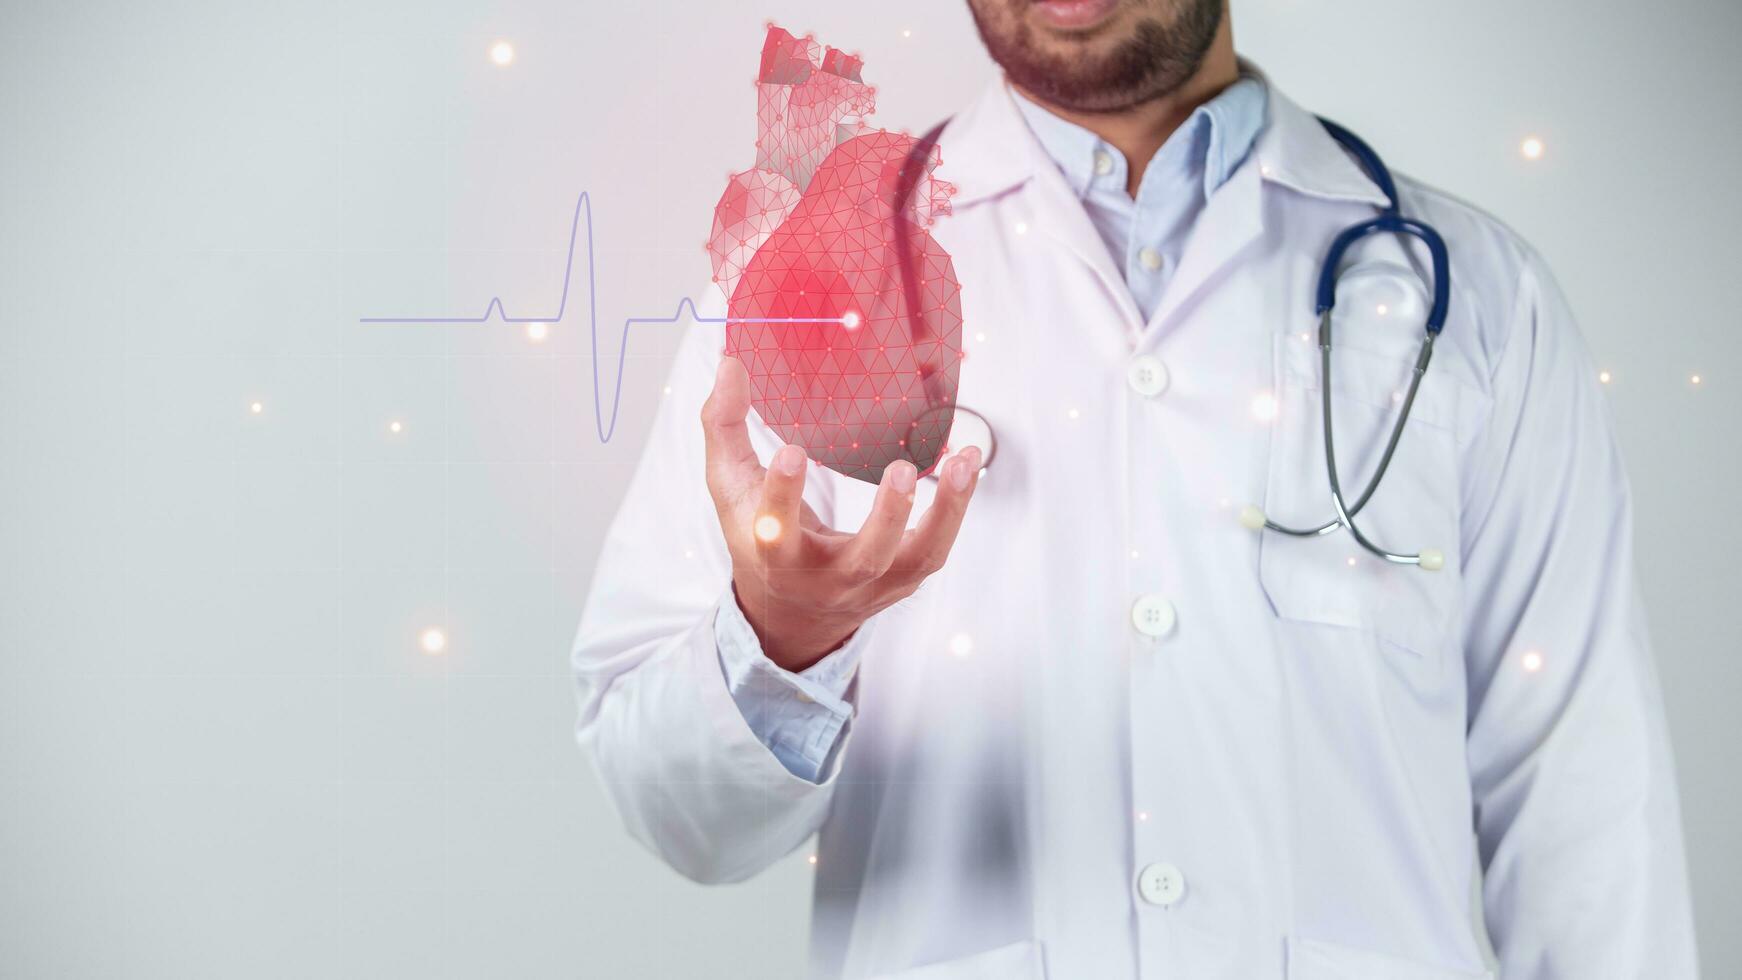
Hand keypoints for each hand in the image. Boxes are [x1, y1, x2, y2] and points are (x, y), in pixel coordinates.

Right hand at [701, 358, 981, 670]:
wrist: (791, 613)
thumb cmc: (758, 536)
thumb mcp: (731, 488)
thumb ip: (723, 427)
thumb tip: (730, 362)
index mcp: (774, 556)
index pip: (774, 534)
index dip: (782, 498)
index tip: (792, 453)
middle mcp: (827, 577)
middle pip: (862, 558)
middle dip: (886, 518)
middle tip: (901, 470)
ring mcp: (872, 582)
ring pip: (916, 557)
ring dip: (943, 513)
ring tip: (960, 463)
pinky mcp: (904, 577)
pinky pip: (936, 546)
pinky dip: (957, 506)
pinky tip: (967, 462)